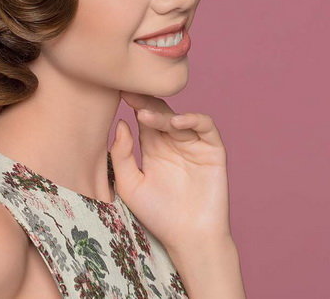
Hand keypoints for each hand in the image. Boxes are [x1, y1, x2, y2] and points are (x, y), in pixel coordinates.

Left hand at [110, 91, 231, 251]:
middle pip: (159, 112)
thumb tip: (121, 123)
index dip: (132, 103)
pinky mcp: (212, 151)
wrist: (189, 239)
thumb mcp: (129, 184)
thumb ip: (122, 155)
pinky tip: (176, 122)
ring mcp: (193, 145)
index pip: (142, 116)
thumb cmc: (157, 214)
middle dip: (144, 102)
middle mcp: (172, 141)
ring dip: (162, 114)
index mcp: (152, 146)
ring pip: (178, 118)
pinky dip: (193, 120)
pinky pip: (205, 127)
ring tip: (145, 115)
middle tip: (128, 93)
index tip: (116, 91)